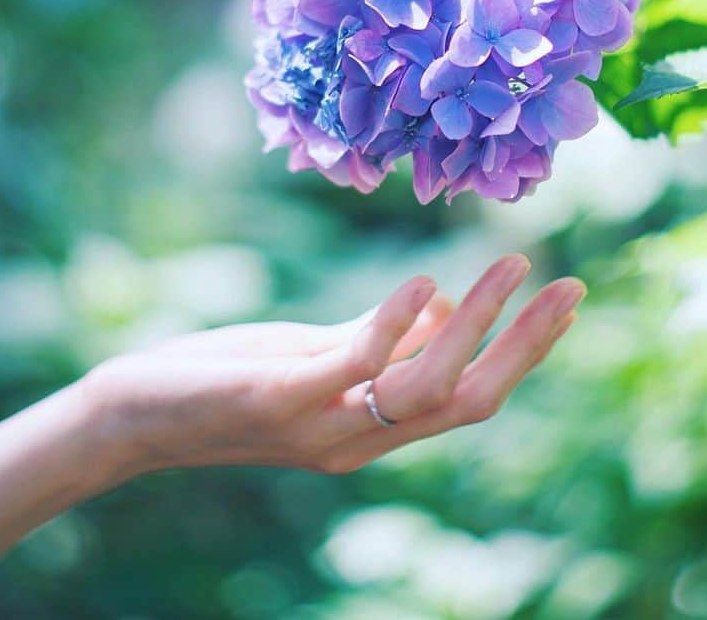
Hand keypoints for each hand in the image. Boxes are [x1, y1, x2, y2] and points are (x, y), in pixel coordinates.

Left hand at [83, 255, 584, 480]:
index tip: (565, 299)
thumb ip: (378, 338)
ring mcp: (322, 424)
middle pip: (468, 402)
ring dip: (475, 325)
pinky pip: (354, 367)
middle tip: (570, 287)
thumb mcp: (315, 356)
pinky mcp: (282, 398)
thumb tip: (443, 303)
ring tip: (509, 266)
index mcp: (373, 430)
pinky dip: (397, 323)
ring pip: (424, 386)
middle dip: (525, 347)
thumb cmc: (230, 378)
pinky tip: (426, 280)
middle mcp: (359, 440)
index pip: (471, 397)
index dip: (524, 352)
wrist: (136, 413)